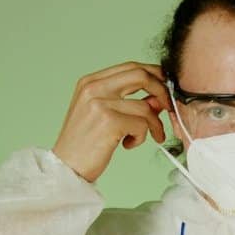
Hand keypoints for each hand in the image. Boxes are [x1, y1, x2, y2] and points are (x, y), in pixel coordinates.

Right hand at [52, 61, 170, 182]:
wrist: (66, 167)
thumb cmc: (84, 143)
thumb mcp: (104, 115)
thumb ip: (128, 102)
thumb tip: (159, 98)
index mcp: (90, 82)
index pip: (131, 67)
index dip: (154, 75)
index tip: (165, 88)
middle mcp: (94, 88)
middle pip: (141, 75)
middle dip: (162, 91)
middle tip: (169, 107)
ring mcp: (100, 103)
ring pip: (146, 106)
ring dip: (154, 124)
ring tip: (147, 136)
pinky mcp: (109, 122)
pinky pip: (142, 125)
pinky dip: (141, 137)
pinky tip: (127, 145)